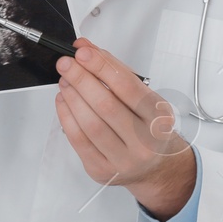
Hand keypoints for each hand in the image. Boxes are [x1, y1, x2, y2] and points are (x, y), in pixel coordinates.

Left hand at [54, 39, 195, 219]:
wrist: (156, 167)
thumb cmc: (149, 128)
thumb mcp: (144, 97)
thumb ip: (116, 71)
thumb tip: (87, 50)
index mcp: (158, 117)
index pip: (127, 87)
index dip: (102, 67)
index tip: (83, 52)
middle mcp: (144, 141)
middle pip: (106, 105)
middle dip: (81, 79)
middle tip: (66, 64)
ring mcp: (123, 160)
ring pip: (90, 124)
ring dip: (72, 97)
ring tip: (65, 81)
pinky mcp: (102, 171)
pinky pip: (79, 142)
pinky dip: (66, 117)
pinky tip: (64, 102)